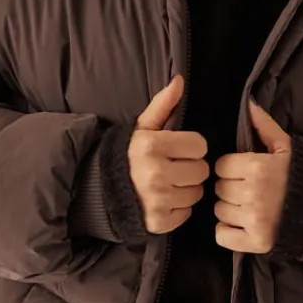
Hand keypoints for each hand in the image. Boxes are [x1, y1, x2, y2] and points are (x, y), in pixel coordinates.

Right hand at [128, 75, 208, 234]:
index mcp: (151, 146)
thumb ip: (163, 105)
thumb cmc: (127, 156)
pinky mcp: (159, 222)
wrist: (100, 191)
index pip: (199, 145)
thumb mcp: (142, 128)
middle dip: (190, 167)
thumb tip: (180, 80)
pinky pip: (187, 212)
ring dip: (187, 188)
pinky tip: (164, 200)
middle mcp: (155, 173)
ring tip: (169, 183)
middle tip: (174, 167)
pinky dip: (179, 207)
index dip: (191, 147)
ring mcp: (158, 200)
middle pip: (201, 170)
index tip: (178, 149)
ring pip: (197, 192)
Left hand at [213, 99, 291, 253]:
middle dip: (231, 189)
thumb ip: (264, 125)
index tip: (246, 173)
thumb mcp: (285, 147)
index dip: (232, 169)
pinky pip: (221, 235)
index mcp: (257, 167)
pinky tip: (244, 225)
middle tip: (249, 191)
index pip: (221, 166)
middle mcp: (253, 193)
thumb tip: (249, 104)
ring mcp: (254, 219)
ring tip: (250, 207)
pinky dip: (228, 232)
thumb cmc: (299, 176)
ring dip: (230, 210)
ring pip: (220, 211)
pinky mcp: (255, 242)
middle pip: (219, 189)